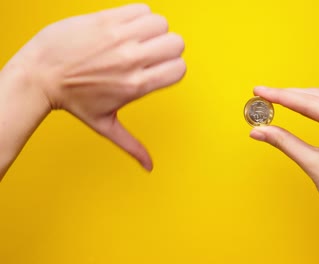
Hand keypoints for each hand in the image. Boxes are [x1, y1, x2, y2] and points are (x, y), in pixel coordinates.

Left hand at [5, 4, 185, 170]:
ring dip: (155, 30)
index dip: (174, 68)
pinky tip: (127, 27)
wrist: (39, 74)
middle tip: (151, 53)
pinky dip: (140, 16)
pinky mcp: (106, 19)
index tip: (160, 69)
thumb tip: (149, 167)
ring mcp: (118, 37)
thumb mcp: (105, 124)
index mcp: (136, 85)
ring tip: (138, 38)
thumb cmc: (71, 100)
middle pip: (176, 43)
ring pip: (161, 23)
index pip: (180, 69)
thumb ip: (132, 145)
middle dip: (168, 48)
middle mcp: (131, 60)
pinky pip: (142, 9)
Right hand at [249, 87, 318, 263]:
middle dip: (287, 95)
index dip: (282, 96)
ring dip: (297, 98)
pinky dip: (310, 105)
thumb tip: (259, 130)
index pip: (311, 104)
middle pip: (317, 97)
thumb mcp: (311, 164)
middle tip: (262, 94)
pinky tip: (294, 104)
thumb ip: (284, 142)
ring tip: (273, 98)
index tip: (261, 91)